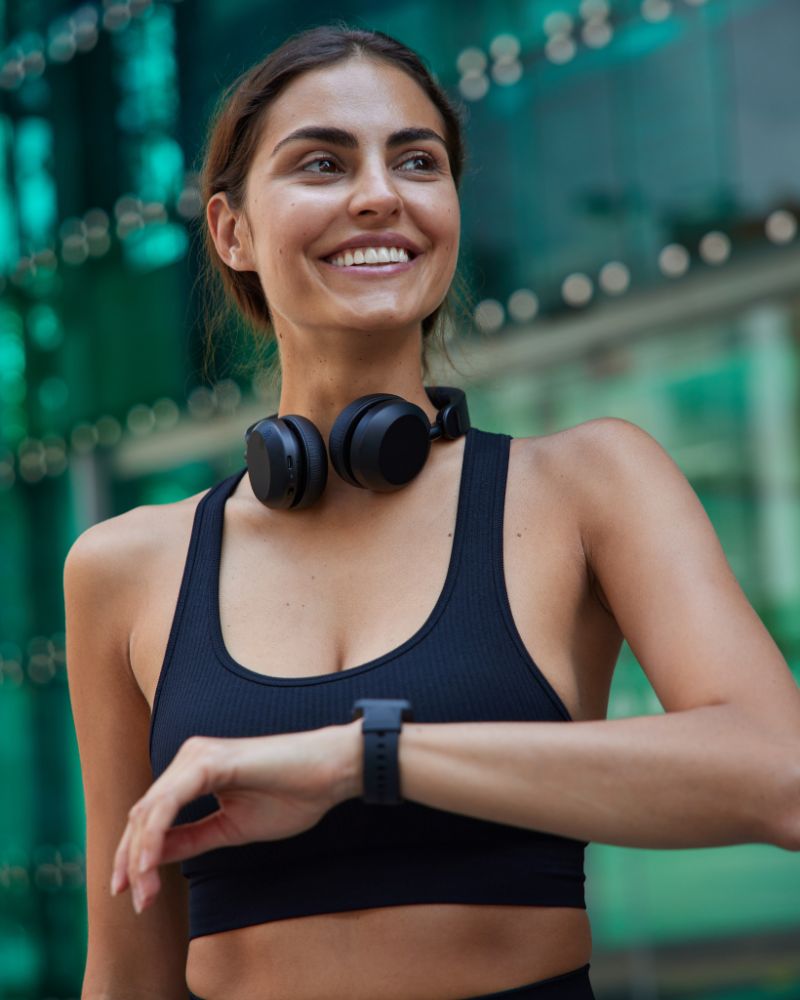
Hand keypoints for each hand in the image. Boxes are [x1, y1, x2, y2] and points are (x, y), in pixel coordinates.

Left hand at [111, 720, 362, 913]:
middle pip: (143, 813)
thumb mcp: (231, 829)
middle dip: (131, 861)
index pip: (152, 816)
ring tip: (143, 892)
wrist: (330, 772)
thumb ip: (191, 839)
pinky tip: (149, 864)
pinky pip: (168, 803)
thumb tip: (150, 860)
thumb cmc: (292, 796)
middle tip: (135, 902)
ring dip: (139, 856)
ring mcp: (197, 756)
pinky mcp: (208, 762)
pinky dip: (153, 836)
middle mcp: (190, 757)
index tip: (136, 896)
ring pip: (150, 810)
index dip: (136, 857)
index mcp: (195, 771)